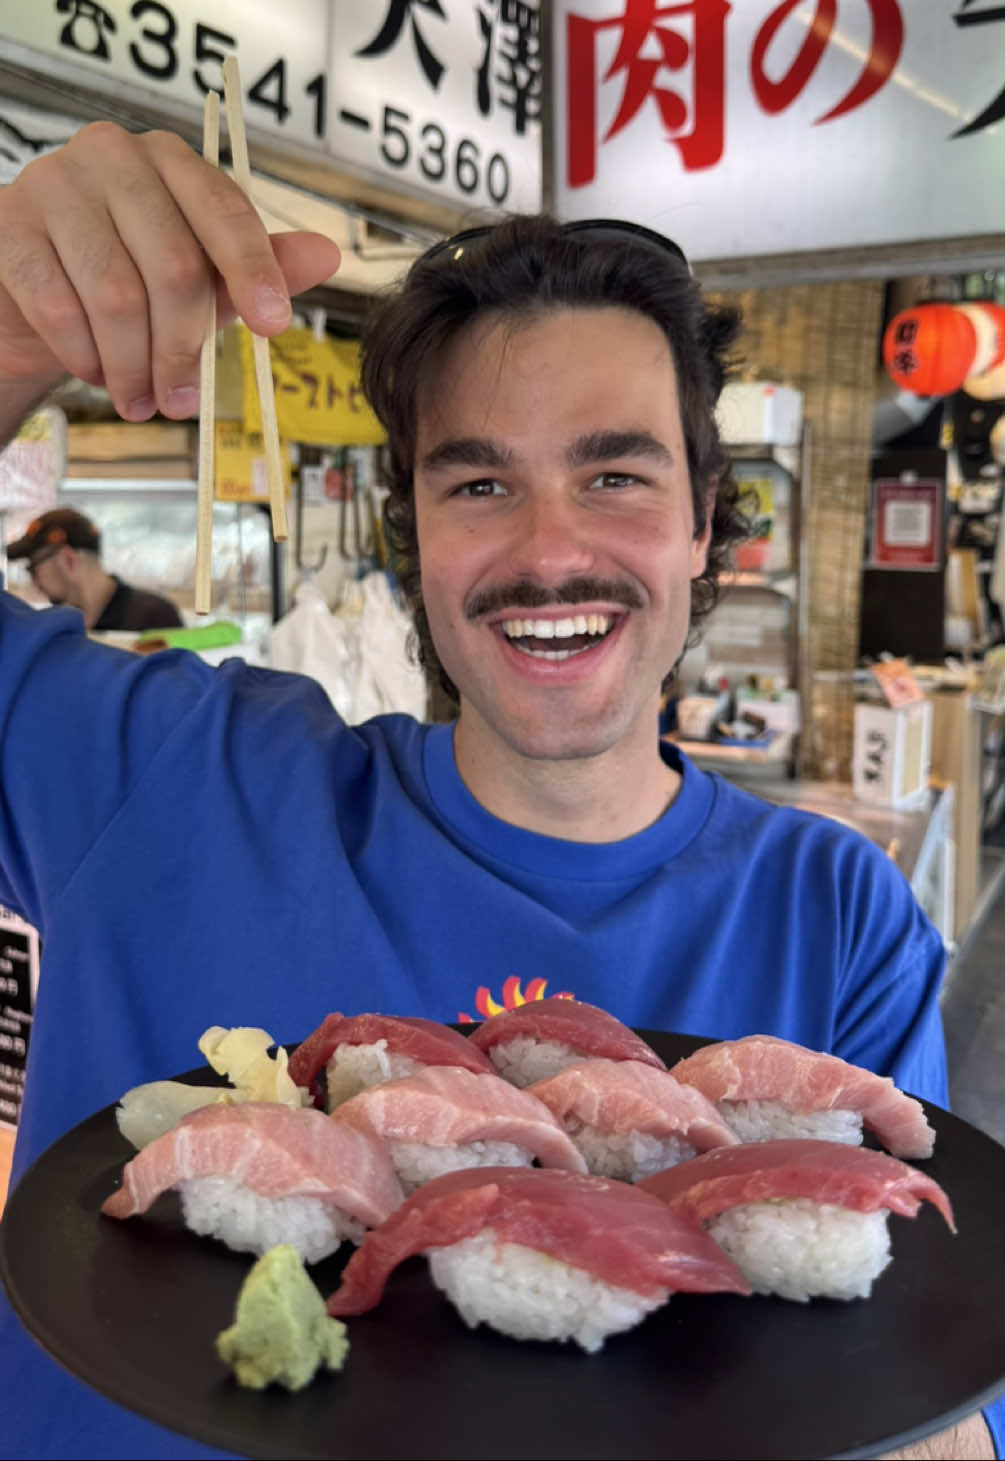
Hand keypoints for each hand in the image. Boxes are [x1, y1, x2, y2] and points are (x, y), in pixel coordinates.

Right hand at [0, 121, 340, 423]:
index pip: (224, 211)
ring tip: (140, 399)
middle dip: (183, 349)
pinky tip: (95, 373)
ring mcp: (54, 184)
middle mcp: (112, 155)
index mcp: (169, 161)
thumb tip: (327, 255)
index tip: (274, 327)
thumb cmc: (127, 281)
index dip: (253, 272)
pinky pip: (60, 308)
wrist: (32, 298)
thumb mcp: (202, 279)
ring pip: (117, 296)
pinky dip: (85, 357)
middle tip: (184, 402)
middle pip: (173, 265)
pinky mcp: (9, 226)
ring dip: (134, 367)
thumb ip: (258, 267)